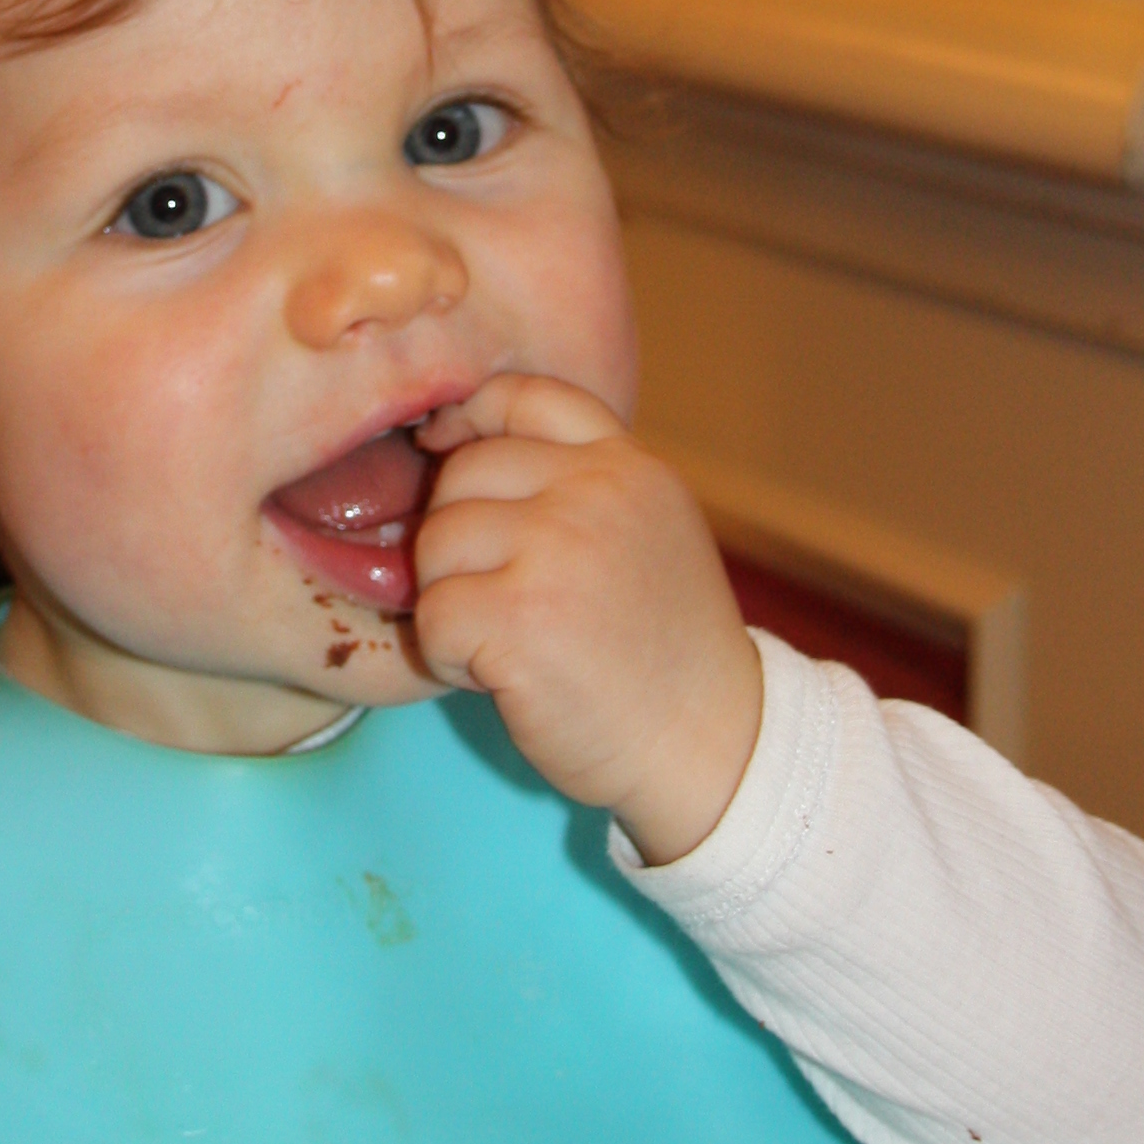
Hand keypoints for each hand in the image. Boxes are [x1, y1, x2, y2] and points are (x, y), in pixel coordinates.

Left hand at [413, 375, 763, 866]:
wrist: (711, 746)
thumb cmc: (664, 652)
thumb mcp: (648, 532)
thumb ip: (581, 485)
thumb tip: (456, 443)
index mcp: (628, 466)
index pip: (524, 397)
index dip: (469, 418)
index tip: (444, 447)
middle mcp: (596, 492)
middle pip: (463, 474)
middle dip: (459, 540)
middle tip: (502, 600)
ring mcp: (559, 549)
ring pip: (436, 543)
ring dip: (450, 600)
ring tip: (506, 640)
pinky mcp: (522, 616)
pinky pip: (433, 615)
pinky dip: (449, 656)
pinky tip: (500, 677)